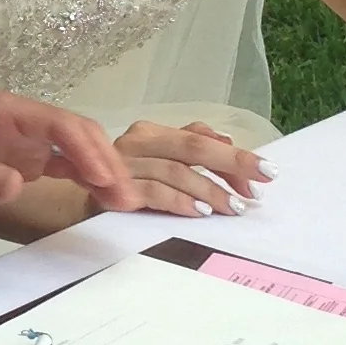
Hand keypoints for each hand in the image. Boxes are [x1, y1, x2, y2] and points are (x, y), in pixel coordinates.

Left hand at [0, 92, 142, 227]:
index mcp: (5, 112)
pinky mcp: (22, 161)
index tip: (106, 180)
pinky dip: (86, 179)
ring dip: (103, 172)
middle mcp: (22, 122)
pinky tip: (104, 197)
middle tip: (128, 199)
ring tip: (126, 203)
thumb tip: (17, 184)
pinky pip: (64, 165)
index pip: (59, 125)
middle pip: (77, 134)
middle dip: (106, 162)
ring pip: (77, 150)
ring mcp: (25, 141)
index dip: (87, 150)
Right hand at [107, 118, 274, 216]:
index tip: (265, 171)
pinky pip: (153, 192)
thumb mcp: (160, 162)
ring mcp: (123, 166)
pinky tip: (200, 212)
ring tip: (232, 208)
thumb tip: (227, 140)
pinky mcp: (114, 190)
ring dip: (209, 191)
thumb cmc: (126, 184)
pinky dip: (180, 201)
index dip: (234, 155)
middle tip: (258, 186)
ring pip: (176, 171)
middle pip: (192, 147)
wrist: (80, 207)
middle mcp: (136, 142)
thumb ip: (190, 146)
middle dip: (231, 165)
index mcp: (151, 133)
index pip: (199, 138)